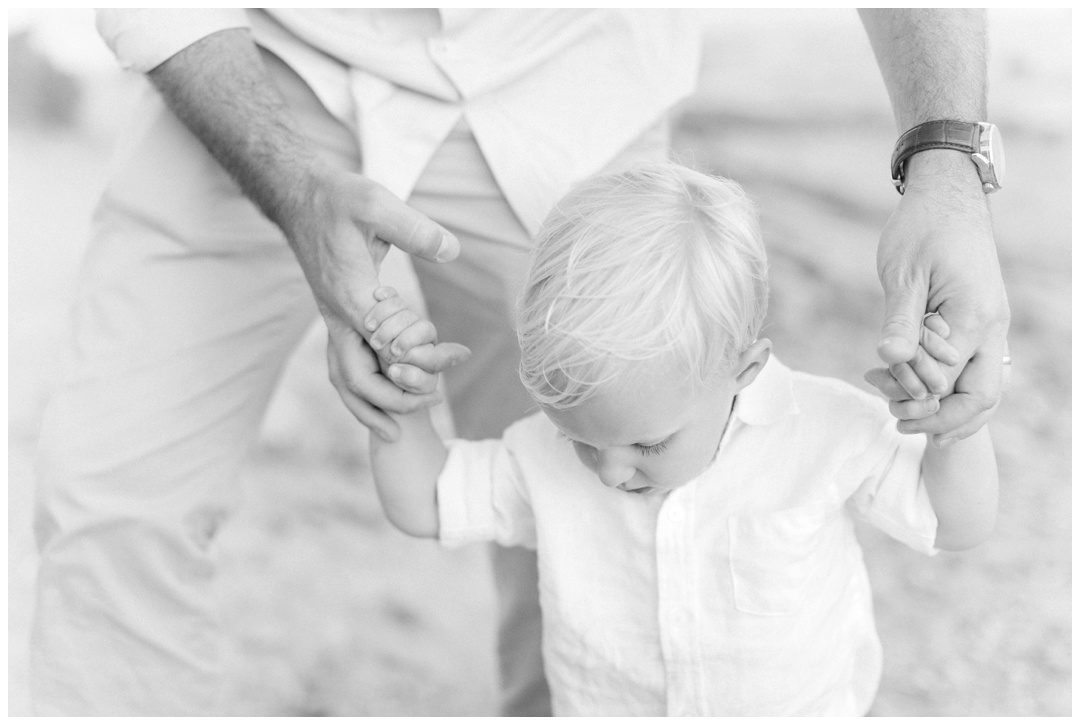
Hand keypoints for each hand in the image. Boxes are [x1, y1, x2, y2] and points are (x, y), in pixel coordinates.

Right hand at [283, 163, 465, 435]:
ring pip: (344, 377)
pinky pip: (346, 362)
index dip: (420, 359)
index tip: (456, 358)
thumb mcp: (375, 203)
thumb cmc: (339, 198)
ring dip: (371, 404)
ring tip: (397, 430)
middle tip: (434, 403)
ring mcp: (333, 318)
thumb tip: (452, 250)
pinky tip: (390, 388)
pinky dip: (364, 384)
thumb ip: (414, 228)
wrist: (298, 196)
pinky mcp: (337, 314)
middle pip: (356, 378)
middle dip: (393, 399)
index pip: (384, 345)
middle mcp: (337, 315)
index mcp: (349, 295)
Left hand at [871, 151, 1009, 446]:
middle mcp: (992, 326)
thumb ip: (900, 320)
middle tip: (898, 424)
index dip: (912, 394)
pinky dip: (950, 384)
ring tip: (900, 412)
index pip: (945, 380)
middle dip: (941, 418)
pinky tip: (914, 387)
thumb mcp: (903, 273)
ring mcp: (991, 324)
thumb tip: (890, 359)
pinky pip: (975, 366)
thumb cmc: (922, 227)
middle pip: (981, 397)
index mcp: (974, 317)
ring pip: (983, 386)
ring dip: (946, 405)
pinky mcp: (981, 320)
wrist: (948, 194)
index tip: (880, 392)